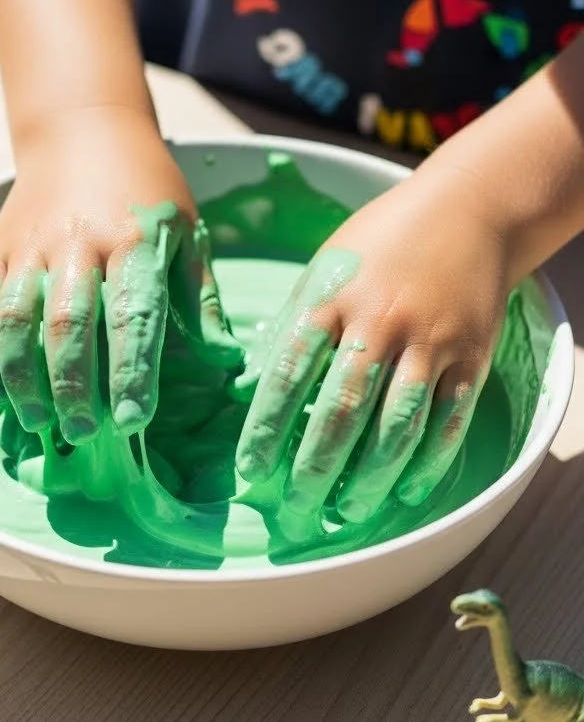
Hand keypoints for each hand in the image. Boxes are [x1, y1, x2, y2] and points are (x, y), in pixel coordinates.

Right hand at [0, 110, 241, 442]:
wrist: (82, 130)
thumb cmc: (146, 191)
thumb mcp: (186, 232)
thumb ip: (200, 300)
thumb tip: (225, 362)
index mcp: (133, 238)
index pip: (132, 314)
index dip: (131, 371)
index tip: (134, 420)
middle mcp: (76, 241)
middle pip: (67, 323)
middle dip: (73, 385)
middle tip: (85, 433)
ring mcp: (29, 247)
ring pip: (14, 320)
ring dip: (22, 378)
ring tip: (39, 422)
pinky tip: (0, 395)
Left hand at [235, 165, 510, 521]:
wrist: (470, 209)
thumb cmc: (382, 243)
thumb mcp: (325, 268)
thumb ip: (294, 325)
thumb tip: (251, 387)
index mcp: (333, 298)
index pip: (290, 373)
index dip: (266, 428)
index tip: (249, 471)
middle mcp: (381, 322)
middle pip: (342, 410)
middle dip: (314, 470)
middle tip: (294, 511)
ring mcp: (431, 340)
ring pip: (396, 425)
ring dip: (368, 478)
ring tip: (346, 512)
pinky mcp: (471, 356)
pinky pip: (448, 421)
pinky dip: (428, 464)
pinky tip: (405, 492)